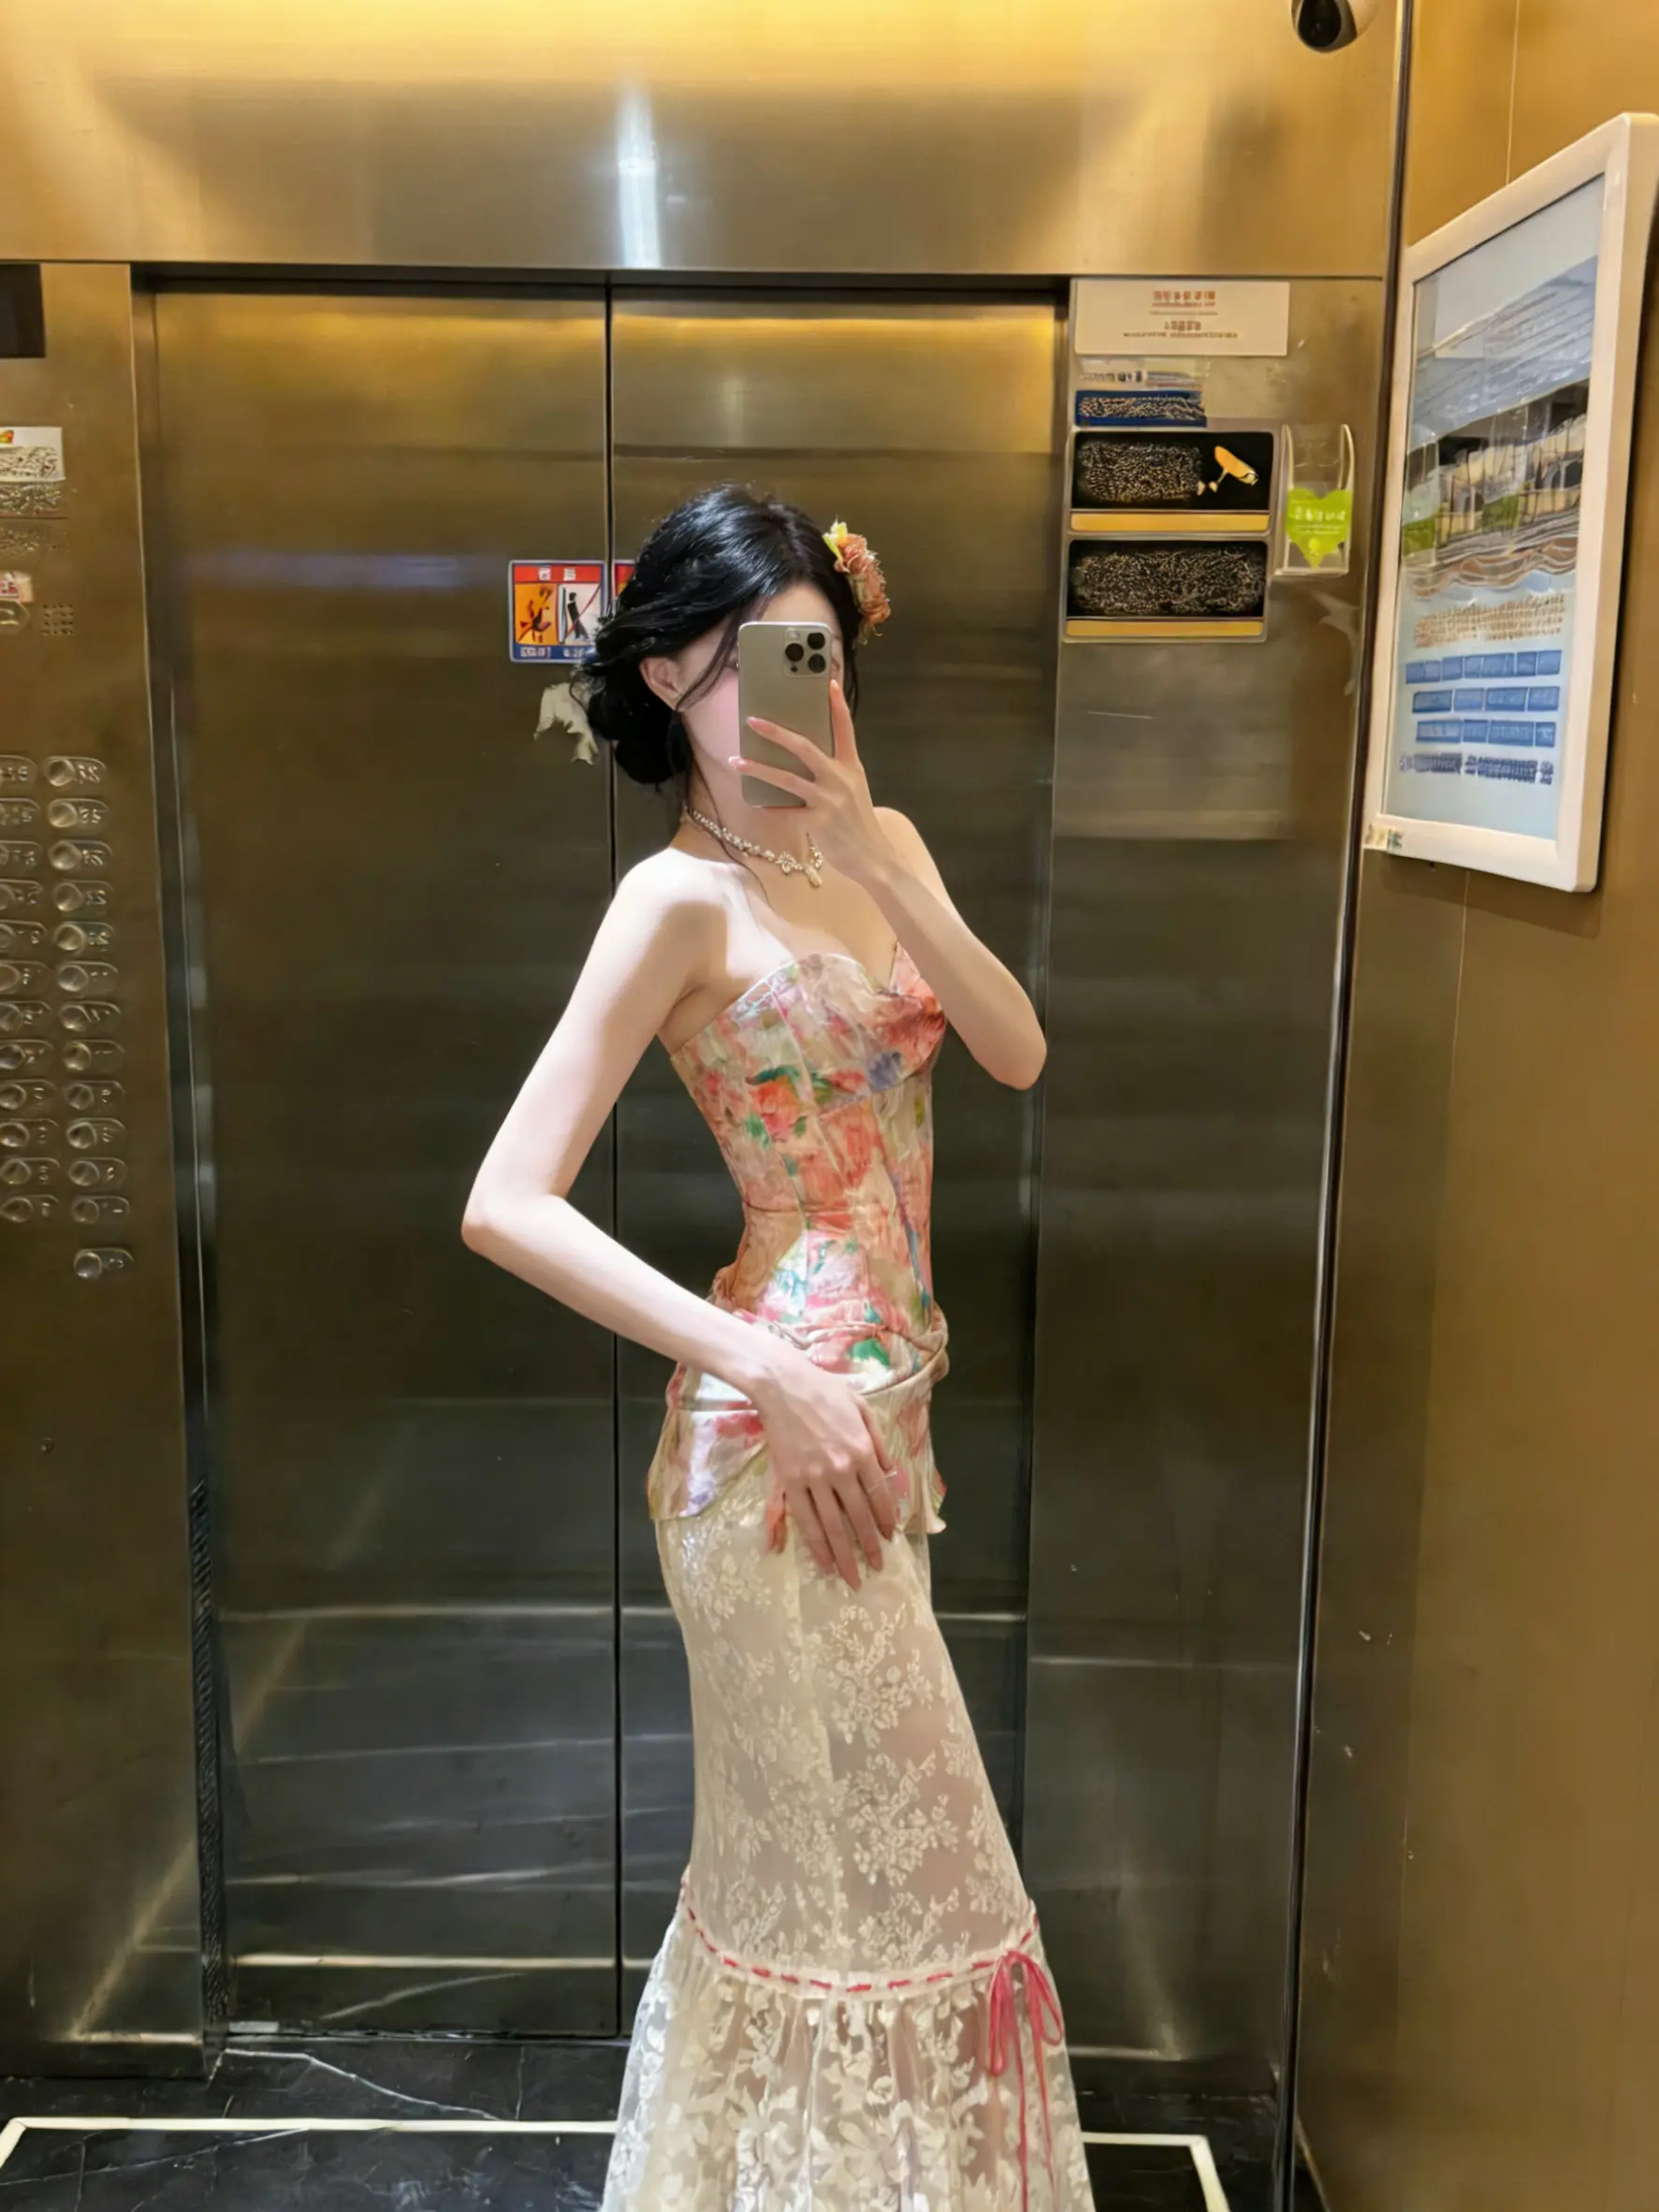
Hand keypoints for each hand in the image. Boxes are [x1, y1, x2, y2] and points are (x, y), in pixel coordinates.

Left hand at [733, 679, 897, 886]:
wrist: (873, 857)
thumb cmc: (858, 822)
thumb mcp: (855, 789)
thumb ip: (835, 772)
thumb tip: (804, 757)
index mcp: (852, 767)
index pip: (846, 729)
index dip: (837, 706)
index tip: (828, 683)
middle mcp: (840, 778)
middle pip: (805, 747)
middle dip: (776, 733)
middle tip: (753, 721)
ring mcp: (829, 800)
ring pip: (787, 779)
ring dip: (758, 769)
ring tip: (737, 761)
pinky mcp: (818, 823)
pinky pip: (786, 812)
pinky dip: (770, 808)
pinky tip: (756, 804)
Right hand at [751, 1350, 902, 1585]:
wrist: (782, 1385)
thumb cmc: (824, 1391)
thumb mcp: (862, 1408)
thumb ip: (878, 1440)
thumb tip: (888, 1471)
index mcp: (862, 1450)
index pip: (879, 1494)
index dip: (885, 1519)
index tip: (889, 1537)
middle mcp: (842, 1469)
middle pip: (859, 1516)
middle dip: (869, 1545)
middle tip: (877, 1566)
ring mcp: (814, 1478)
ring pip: (832, 1526)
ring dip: (844, 1555)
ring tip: (852, 1577)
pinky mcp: (790, 1481)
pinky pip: (805, 1520)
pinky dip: (815, 1545)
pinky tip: (822, 1561)